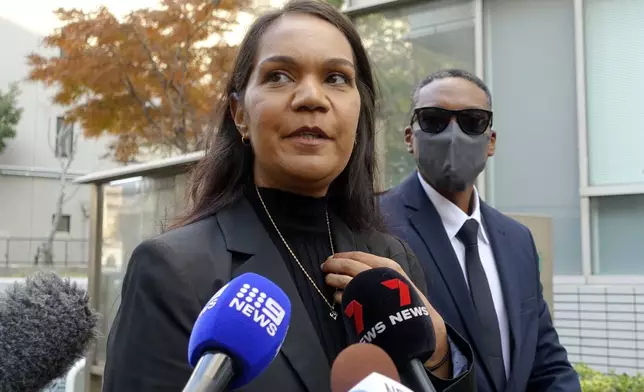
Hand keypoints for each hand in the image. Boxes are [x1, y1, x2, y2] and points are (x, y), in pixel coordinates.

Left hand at [322, 252, 448, 374]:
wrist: (419, 324)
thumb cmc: (409, 301)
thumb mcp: (397, 280)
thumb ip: (379, 273)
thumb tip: (357, 268)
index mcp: (386, 265)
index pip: (359, 255)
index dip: (343, 255)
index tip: (333, 257)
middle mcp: (377, 274)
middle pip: (348, 265)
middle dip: (334, 265)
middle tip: (324, 266)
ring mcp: (369, 289)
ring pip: (344, 280)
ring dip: (333, 279)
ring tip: (328, 280)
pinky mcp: (364, 305)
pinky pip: (345, 298)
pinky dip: (338, 296)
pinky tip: (336, 297)